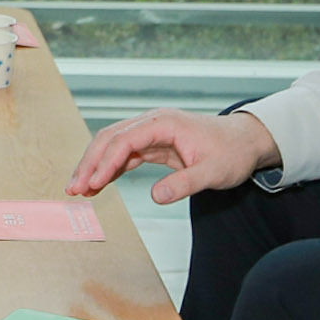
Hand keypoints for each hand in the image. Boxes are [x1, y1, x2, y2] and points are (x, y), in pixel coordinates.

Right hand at [65, 108, 281, 203]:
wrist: (245, 142)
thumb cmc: (232, 153)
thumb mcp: (213, 172)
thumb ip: (185, 184)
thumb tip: (156, 197)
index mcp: (164, 123)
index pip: (125, 140)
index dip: (105, 162)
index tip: (93, 184)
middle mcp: (152, 123)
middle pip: (110, 138)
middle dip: (89, 163)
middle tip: (74, 189)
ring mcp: (151, 132)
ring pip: (112, 145)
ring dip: (95, 165)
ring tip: (79, 189)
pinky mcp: (153, 143)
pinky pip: (124, 153)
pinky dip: (109, 168)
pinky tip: (99, 183)